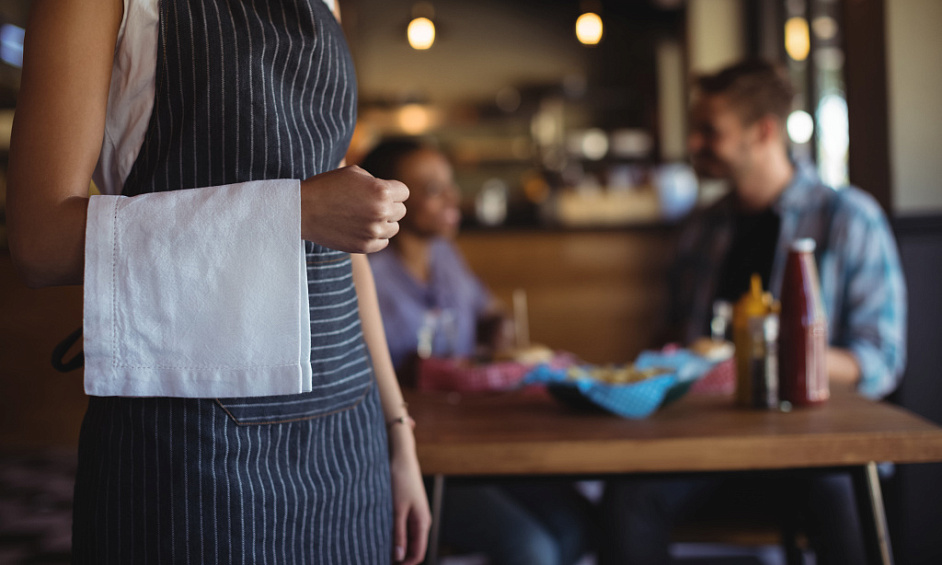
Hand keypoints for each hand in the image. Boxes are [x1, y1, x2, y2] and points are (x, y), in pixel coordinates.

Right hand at [300, 165, 407, 252]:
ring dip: (384, 222)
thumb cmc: (328, 186)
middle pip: (400, 211)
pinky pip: (383, 242)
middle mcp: (381, 212)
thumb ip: (378, 182)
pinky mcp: (365, 247)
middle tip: (369, 204)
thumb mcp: (355, 173)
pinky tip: (361, 228)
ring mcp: (373, 232)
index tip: (380, 191)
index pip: (404, 192)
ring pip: (394, 228)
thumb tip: (392, 193)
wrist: (303, 210)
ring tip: (364, 216)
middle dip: (389, 206)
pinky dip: (376, 236)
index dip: (393, 190)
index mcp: (381, 191)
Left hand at [388, 426, 430, 563]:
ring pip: (405, 538)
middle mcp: (420, 521)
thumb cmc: (399, 479)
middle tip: (375, 557)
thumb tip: (399, 557)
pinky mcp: (406, 508)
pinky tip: (376, 531)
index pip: (417, 554)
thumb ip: (398, 533)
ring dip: (392, 544)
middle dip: (397, 557)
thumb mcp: (396, 509)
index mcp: (422, 522)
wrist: (399, 455)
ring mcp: (413, 514)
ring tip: (373, 546)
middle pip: (411, 548)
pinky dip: (390, 533)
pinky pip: (400, 528)